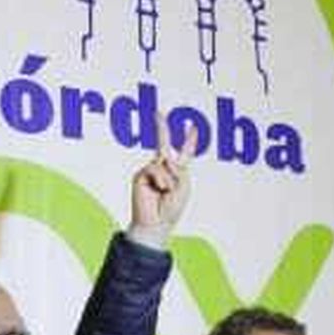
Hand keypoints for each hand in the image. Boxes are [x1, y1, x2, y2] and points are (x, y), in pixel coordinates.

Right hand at [128, 122, 194, 244]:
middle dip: (161, 127)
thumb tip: (162, 159)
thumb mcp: (184, 186)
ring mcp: (150, 171)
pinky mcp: (140, 175)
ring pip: (163, 162)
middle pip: (162, 144)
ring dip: (169, 179)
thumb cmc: (171, 209)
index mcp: (177, 173)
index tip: (192, 127)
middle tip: (159, 110)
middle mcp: (163, 169)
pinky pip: (155, 169)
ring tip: (166, 192)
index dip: (189, 141)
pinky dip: (161, 180)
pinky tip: (159, 190)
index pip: (183, 153)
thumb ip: (178, 168)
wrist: (156, 224)